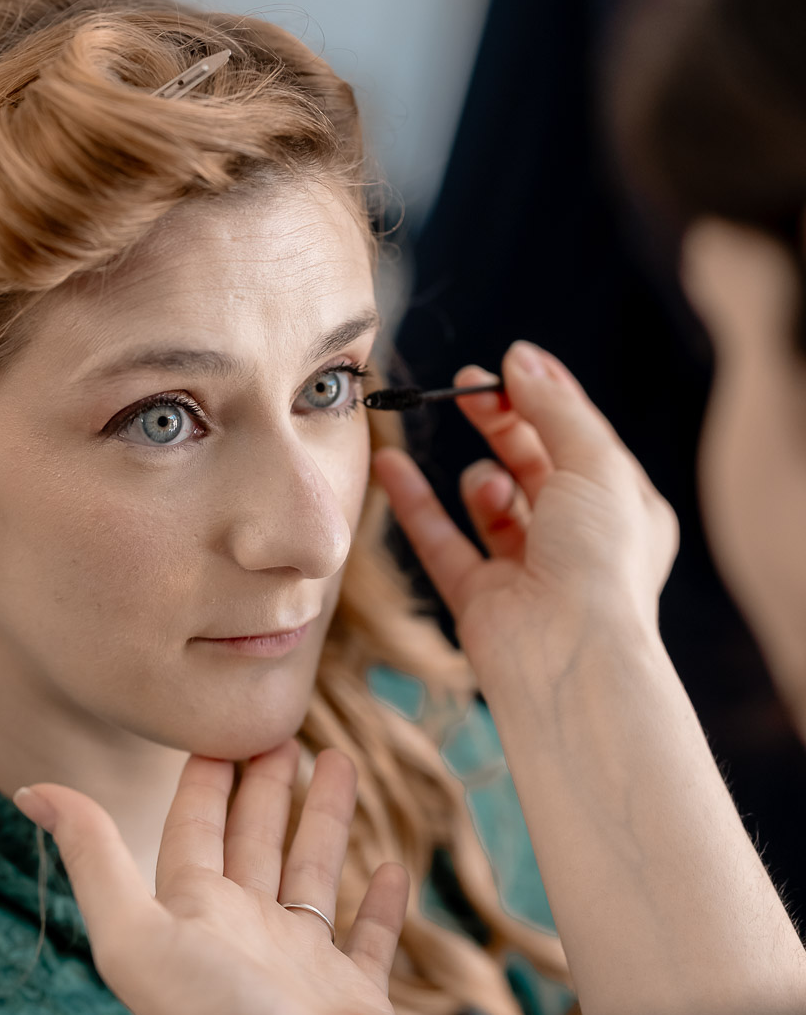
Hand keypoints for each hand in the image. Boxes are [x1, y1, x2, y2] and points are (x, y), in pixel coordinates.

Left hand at [14, 742, 408, 1014]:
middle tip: (283, 732)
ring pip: (315, 875)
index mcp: (194, 915)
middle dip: (266, 788)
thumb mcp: (132, 928)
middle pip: (256, 842)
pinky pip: (372, 941)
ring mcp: (301, 966)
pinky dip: (383, 905)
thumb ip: (92, 854)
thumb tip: (31, 789)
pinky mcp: (354, 998)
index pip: (196, 831)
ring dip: (325, 821)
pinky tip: (394, 866)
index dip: (205, 782)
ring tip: (341, 762)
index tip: (221, 733)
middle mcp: (246, 935)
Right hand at [373, 341, 677, 682]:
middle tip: (467, 387)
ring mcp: (526, 569)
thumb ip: (554, 407)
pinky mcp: (478, 597)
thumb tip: (519, 359)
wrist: (568, 655)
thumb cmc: (600, 562)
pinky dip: (415, 502)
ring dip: (481, 480)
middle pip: (532, 462)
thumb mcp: (594, 463)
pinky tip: (391, 463)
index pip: (579, 439)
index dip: (544, 398)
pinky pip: (439, 539)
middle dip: (502, 423)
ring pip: (490, 503)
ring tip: (488, 488)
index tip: (506, 363)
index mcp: (622, 509)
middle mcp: (577, 540)